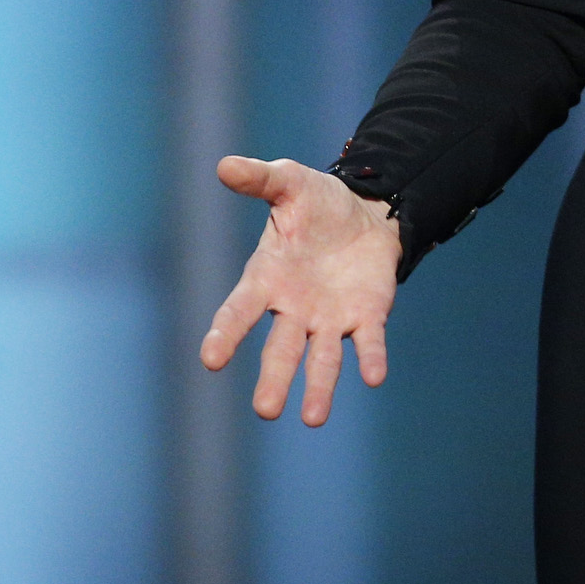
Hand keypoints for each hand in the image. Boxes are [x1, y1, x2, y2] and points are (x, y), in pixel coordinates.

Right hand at [200, 156, 402, 425]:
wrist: (367, 210)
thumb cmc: (317, 202)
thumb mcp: (289, 183)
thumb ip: (259, 179)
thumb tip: (224, 165)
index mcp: (267, 279)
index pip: (239, 312)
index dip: (225, 334)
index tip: (211, 359)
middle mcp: (294, 309)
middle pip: (281, 349)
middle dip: (274, 379)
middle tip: (267, 410)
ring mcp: (330, 318)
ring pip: (322, 359)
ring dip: (320, 387)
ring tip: (314, 418)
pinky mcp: (366, 316)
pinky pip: (368, 342)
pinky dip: (370, 358)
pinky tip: (374, 376)